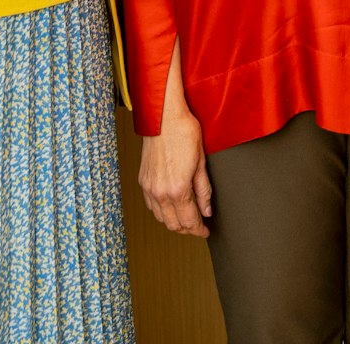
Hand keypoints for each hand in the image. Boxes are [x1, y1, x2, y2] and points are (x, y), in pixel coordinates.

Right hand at [140, 104, 212, 236]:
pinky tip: (171, 206)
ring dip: (173, 222)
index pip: (189, 220)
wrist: (163, 117)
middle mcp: (160, 192)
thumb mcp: (201, 162)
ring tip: (186, 217)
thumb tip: (206, 210)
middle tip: (198, 227)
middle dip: (187, 229)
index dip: (198, 229)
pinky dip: (161, 212)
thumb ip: (203, 190)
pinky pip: (151, 206)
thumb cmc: (184, 133)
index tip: (205, 231)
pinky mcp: (143, 181)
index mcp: (177, 189)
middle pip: (173, 224)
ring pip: (160, 218)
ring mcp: (149, 187)